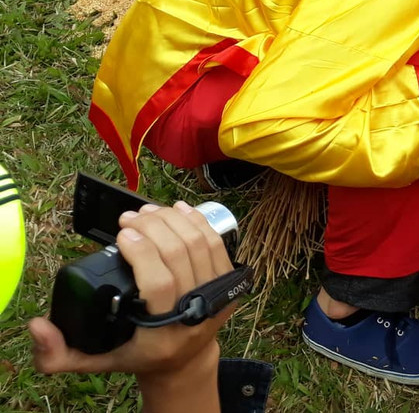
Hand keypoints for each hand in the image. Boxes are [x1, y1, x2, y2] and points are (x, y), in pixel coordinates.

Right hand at [29, 204, 233, 410]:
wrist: (184, 360)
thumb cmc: (137, 355)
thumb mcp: (96, 361)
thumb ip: (59, 353)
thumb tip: (38, 325)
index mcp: (164, 335)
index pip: (159, 284)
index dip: (143, 252)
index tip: (122, 233)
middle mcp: (196, 313)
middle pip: (181, 255)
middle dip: (154, 227)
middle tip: (131, 218)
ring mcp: (216, 295)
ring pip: (199, 244)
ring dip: (173, 220)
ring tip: (148, 212)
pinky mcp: (228, 282)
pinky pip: (216, 243)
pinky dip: (197, 222)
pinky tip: (178, 209)